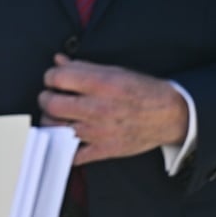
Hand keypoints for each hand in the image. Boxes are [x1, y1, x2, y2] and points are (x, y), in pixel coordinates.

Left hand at [37, 54, 188, 165]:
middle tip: (51, 97)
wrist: (170, 115)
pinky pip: (74, 156)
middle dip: (46, 98)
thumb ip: (82, 66)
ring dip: (51, 121)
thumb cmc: (141, 90)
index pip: (57, 78)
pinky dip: (65, 149)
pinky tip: (66, 138)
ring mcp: (99, 132)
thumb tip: (58, 60)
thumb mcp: (114, 71)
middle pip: (51, 104)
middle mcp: (97, 108)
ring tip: (57, 116)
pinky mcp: (104, 150)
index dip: (50, 77)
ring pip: (56, 129)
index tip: (53, 80)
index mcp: (100, 84)